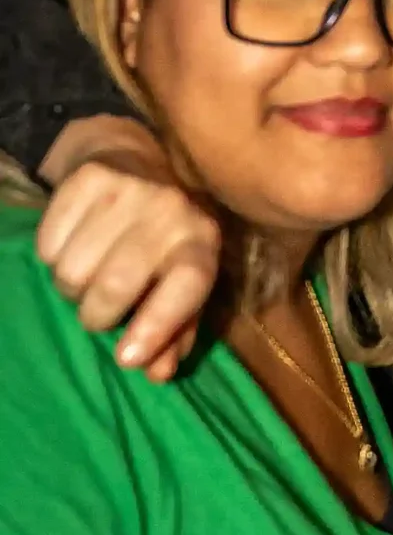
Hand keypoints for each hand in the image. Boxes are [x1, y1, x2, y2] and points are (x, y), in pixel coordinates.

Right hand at [35, 125, 220, 381]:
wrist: (136, 162)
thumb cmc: (161, 241)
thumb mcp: (180, 282)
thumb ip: (175, 331)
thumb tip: (158, 372)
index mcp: (201, 241)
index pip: (188, 285)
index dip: (158, 325)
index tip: (126, 359)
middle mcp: (171, 210)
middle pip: (116, 285)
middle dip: (97, 314)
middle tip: (99, 309)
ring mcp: (130, 188)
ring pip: (74, 270)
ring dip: (72, 287)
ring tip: (88, 272)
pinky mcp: (88, 177)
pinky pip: (49, 245)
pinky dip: (52, 256)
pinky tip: (73, 243)